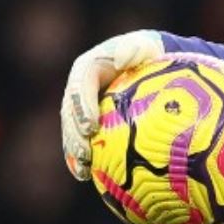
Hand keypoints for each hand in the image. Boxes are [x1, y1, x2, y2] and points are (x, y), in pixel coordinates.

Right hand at [60, 30, 164, 179]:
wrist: (153, 63)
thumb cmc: (153, 55)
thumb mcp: (147, 47)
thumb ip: (135, 49)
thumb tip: (123, 58)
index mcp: (89, 67)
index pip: (80, 86)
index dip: (82, 106)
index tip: (91, 126)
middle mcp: (81, 87)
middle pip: (70, 112)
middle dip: (74, 134)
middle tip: (85, 153)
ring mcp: (83, 106)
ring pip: (72, 130)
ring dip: (74, 151)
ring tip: (82, 170)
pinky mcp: (90, 122)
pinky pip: (82, 140)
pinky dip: (80, 158)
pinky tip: (85, 176)